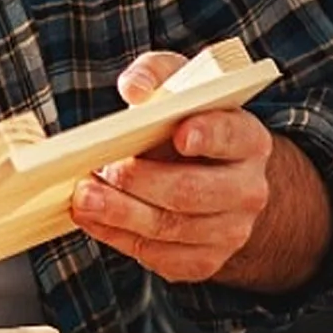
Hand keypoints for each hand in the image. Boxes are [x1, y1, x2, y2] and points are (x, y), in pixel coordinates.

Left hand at [69, 50, 273, 282]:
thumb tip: (134, 89)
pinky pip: (165, 258)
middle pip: (193, 190)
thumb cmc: (184, 117)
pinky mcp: (206, 258)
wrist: (207, 170)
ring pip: (174, 228)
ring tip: (84, 197)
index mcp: (247, 139)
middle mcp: (248, 189)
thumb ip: (154, 74)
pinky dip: (123, 239)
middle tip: (102, 169)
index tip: (179, 134)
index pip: (233, 135)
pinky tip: (93, 220)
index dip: (209, 135)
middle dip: (142, 182)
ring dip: (123, 214)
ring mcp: (231, 230)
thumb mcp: (175, 81)